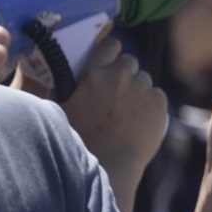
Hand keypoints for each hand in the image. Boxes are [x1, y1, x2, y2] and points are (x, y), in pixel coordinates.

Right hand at [60, 28, 167, 179]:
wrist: (109, 166)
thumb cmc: (79, 141)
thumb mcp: (60, 110)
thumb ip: (61, 88)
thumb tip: (53, 73)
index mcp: (93, 75)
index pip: (110, 45)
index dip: (112, 52)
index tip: (111, 61)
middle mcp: (119, 76)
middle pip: (130, 61)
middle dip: (125, 72)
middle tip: (118, 92)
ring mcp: (142, 88)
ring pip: (144, 78)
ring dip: (138, 87)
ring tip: (128, 110)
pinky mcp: (159, 102)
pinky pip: (157, 94)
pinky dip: (152, 103)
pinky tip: (141, 119)